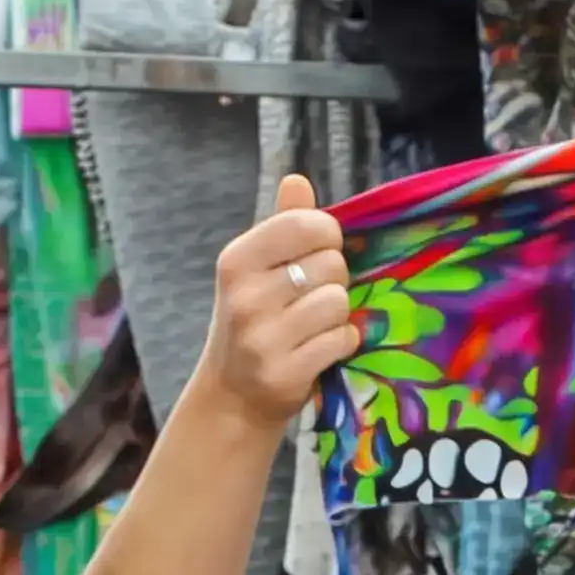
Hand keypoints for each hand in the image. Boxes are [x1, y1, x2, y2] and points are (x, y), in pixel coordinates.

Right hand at [172, 178, 362, 437]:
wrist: (232, 395)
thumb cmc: (253, 321)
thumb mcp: (256, 270)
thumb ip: (282, 225)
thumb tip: (297, 179)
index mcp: (237, 260)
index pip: (307, 224)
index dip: (328, 236)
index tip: (320, 252)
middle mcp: (245, 296)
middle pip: (331, 264)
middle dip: (333, 281)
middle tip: (310, 299)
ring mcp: (262, 337)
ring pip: (339, 302)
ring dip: (338, 315)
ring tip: (313, 326)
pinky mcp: (284, 372)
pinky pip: (342, 339)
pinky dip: (341, 343)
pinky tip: (319, 349)